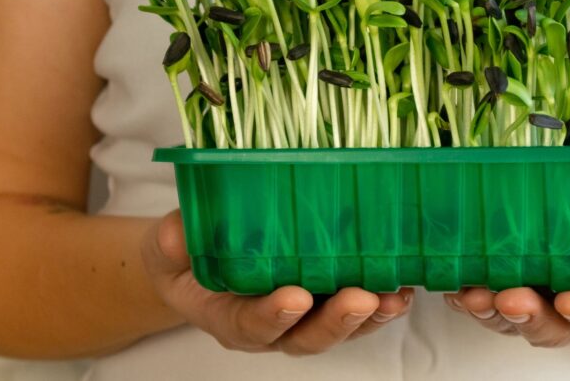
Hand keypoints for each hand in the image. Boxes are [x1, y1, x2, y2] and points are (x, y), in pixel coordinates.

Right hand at [142, 210, 413, 354]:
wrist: (197, 262)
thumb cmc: (185, 257)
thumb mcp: (166, 249)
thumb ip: (172, 244)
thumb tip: (176, 233)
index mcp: (229, 317)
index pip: (251, 325)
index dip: (273, 316)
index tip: (294, 298)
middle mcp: (271, 326)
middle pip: (306, 336)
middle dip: (336, 321)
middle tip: (361, 299)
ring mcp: (303, 316)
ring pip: (339, 328)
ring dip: (370, 316)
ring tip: (394, 297)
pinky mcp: (326, 298)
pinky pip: (357, 310)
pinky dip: (382, 303)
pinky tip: (402, 289)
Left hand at [443, 209, 569, 347]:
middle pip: (550, 328)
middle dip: (527, 316)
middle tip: (510, 299)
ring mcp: (544, 307)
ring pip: (515, 322)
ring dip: (490, 310)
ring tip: (472, 294)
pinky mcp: (519, 291)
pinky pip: (492, 304)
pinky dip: (470, 299)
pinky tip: (453, 288)